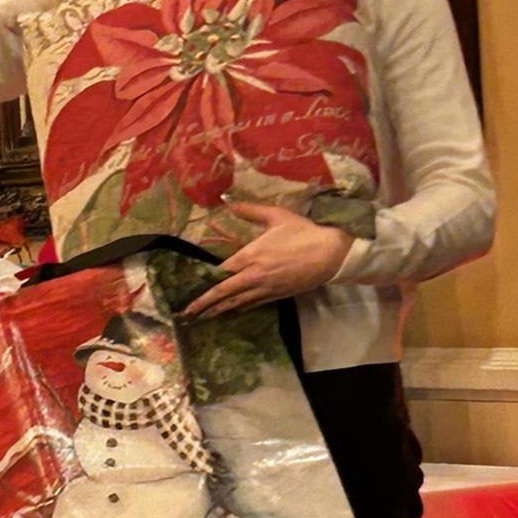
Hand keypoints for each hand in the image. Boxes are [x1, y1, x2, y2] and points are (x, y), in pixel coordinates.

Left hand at [179, 202, 351, 319]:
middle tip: (186, 313)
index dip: (204, 281)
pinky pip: (252, 305)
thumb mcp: (276, 216)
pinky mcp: (276, 295)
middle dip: (203, 304)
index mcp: (250, 255)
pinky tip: (230, 312)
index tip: (189, 287)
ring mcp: (265, 288)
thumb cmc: (303, 232)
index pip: (220, 272)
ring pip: (236, 303)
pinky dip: (239, 309)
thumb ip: (250, 210)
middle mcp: (254, 276)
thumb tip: (228, 200)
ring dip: (217, 310)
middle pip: (223, 293)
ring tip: (202, 317)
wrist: (331, 254)